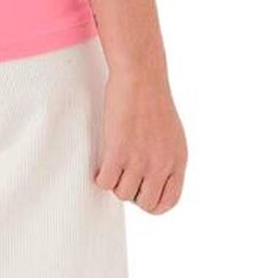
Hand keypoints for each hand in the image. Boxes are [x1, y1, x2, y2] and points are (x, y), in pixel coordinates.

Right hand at [93, 67, 187, 213]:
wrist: (140, 74)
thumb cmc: (152, 97)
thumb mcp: (171, 134)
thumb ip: (166, 158)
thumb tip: (155, 179)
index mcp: (177, 161)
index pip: (168, 202)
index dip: (152, 202)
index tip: (140, 191)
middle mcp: (161, 164)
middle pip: (144, 202)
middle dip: (132, 191)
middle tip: (123, 173)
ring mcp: (140, 160)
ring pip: (122, 193)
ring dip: (114, 181)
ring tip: (111, 164)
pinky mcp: (118, 151)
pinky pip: (105, 181)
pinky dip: (99, 176)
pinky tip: (100, 164)